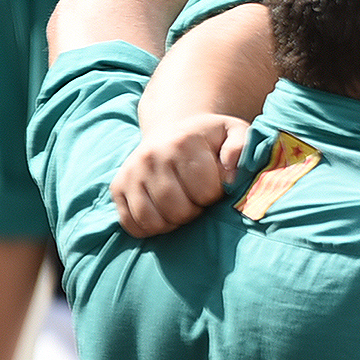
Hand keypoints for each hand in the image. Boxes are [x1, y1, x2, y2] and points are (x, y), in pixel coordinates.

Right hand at [111, 114, 249, 236]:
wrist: (172, 132)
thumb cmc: (208, 139)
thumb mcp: (233, 131)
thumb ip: (241, 147)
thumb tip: (231, 176)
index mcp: (183, 142)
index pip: (205, 191)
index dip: (215, 195)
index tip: (215, 186)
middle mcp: (152, 156)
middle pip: (178, 209)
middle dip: (195, 211)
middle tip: (198, 200)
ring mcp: (131, 173)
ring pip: (152, 220)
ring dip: (173, 222)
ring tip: (182, 206)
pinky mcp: (117, 187)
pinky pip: (131, 224)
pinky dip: (150, 228)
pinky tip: (164, 214)